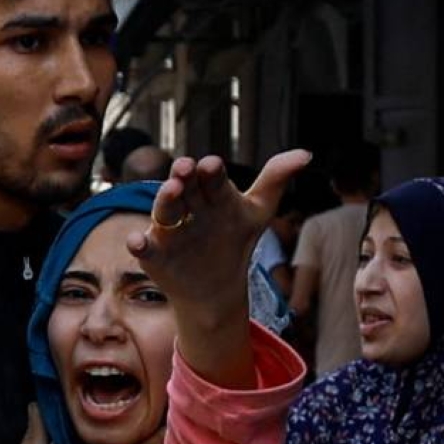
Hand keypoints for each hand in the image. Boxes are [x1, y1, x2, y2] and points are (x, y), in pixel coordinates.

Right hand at [127, 150, 311, 322]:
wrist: (219, 289)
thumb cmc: (235, 242)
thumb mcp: (257, 212)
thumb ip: (275, 180)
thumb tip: (306, 155)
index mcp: (211, 193)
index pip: (211, 177)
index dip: (212, 172)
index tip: (215, 166)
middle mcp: (188, 207)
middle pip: (185, 188)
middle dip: (184, 177)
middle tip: (186, 168)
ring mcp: (170, 230)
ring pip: (165, 211)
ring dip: (165, 199)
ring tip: (171, 191)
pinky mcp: (156, 256)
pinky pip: (144, 248)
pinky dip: (138, 244)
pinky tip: (137, 241)